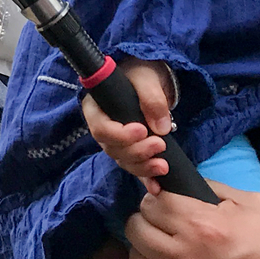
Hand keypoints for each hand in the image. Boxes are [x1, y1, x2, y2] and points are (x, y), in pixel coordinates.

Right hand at [84, 61, 176, 188]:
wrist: (150, 78)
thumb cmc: (141, 71)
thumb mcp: (146, 77)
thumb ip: (152, 98)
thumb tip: (160, 128)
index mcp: (96, 107)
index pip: (100, 128)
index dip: (119, 135)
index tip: (142, 130)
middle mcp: (103, 127)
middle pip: (113, 149)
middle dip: (136, 151)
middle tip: (159, 144)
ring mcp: (117, 141)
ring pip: (124, 161)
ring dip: (143, 166)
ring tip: (163, 166)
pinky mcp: (132, 150)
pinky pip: (135, 168)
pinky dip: (146, 178)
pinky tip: (156, 187)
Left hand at [124, 182, 259, 258]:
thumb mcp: (259, 207)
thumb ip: (215, 191)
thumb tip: (183, 185)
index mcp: (202, 226)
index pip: (152, 201)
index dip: (161, 199)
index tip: (172, 206)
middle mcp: (181, 258)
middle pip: (136, 228)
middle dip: (149, 222)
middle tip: (170, 228)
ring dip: (149, 253)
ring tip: (173, 255)